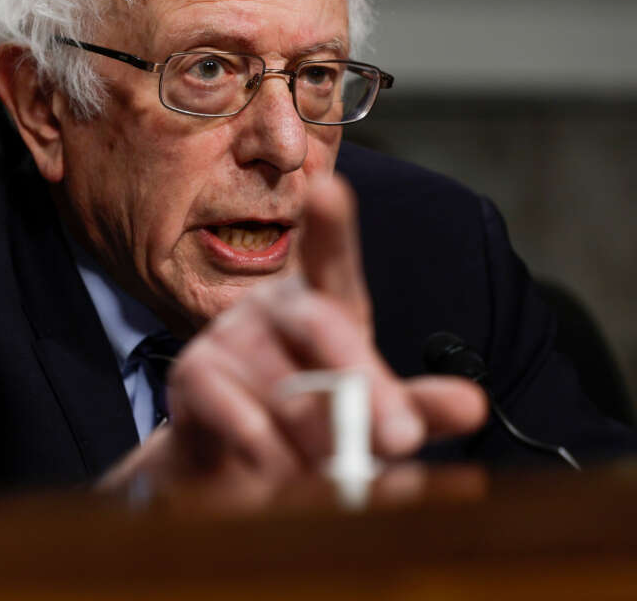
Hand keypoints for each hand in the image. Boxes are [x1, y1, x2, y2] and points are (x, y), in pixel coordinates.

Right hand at [98, 173, 487, 500]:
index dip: (330, 225)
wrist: (236, 471)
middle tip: (401, 438)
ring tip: (334, 475)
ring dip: (321, 446)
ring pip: (287, 391)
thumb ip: (417, 406)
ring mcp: (226, 336)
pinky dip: (275, 461)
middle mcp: (270, 306)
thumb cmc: (310, 426)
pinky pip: (244, 422)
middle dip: (363, 384)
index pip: (330, 258)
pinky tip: (281, 473)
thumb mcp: (372, 414)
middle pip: (319, 324)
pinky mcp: (191, 376)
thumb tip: (471, 404)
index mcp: (320, 301)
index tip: (329, 189)